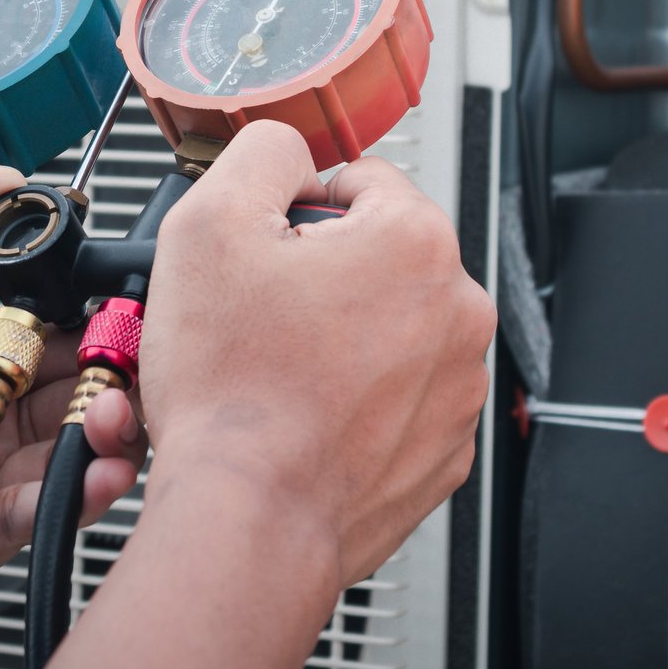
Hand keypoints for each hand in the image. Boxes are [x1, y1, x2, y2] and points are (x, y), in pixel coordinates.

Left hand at [0, 158, 145, 602]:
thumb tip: (7, 178)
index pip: (40, 323)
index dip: (85, 311)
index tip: (118, 296)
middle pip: (66, 386)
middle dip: (111, 368)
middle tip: (133, 354)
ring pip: (65, 450)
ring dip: (107, 427)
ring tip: (118, 409)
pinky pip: (34, 515)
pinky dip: (77, 493)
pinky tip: (98, 466)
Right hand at [136, 121, 494, 590]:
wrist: (248, 518)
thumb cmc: (233, 390)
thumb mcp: (209, 223)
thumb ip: (260, 155)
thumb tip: (286, 149)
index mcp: (416, 242)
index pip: (359, 181)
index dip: (295, 209)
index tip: (265, 249)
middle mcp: (458, 312)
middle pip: (377, 260)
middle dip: (318, 278)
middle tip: (258, 318)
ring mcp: (457, 390)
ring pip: (388, 333)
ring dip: (337, 341)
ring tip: (275, 373)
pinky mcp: (442, 453)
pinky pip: (394, 403)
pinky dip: (353, 406)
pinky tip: (302, 419)